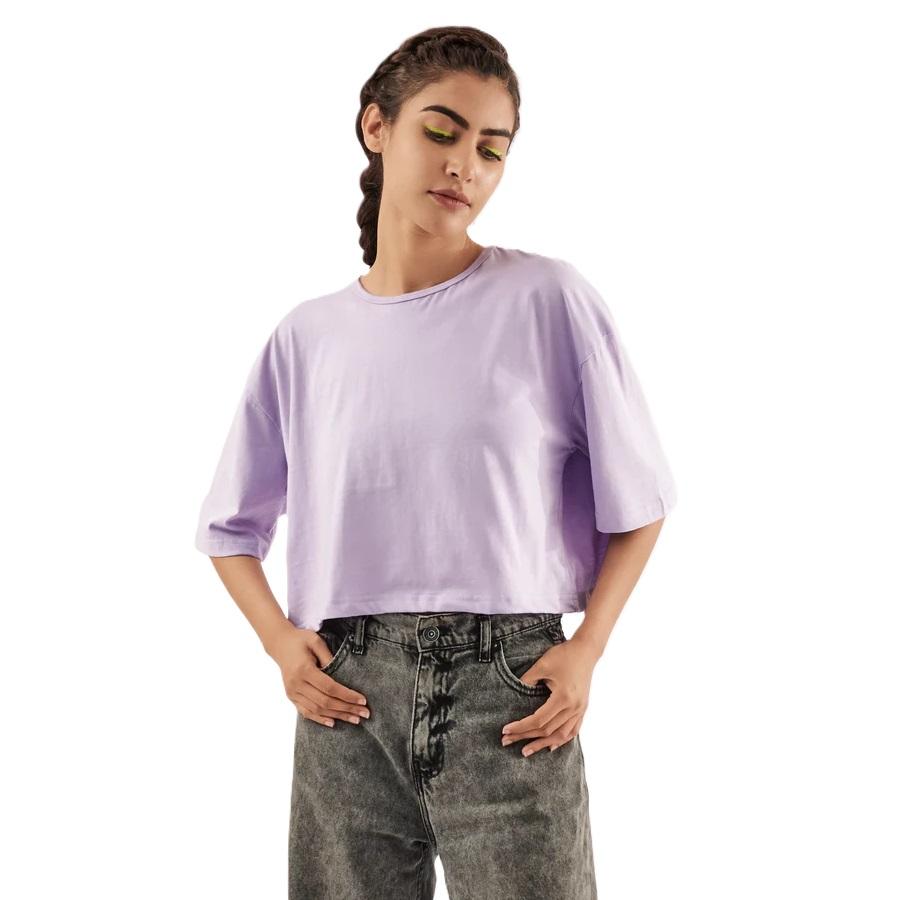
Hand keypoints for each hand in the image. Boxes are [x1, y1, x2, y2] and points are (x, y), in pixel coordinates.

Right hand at [267, 624, 369, 727]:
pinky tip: (333, 722)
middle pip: (325, 702)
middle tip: (364, 713)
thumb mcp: (316, 641)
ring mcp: (292, 692)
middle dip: (347, 709)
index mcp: (304, 670)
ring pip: (317, 710)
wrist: (280, 643)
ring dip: (337, 716)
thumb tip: (342, 674)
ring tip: (354, 719)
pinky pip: (306, 712)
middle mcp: (296, 684)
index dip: (347, 696)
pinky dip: (320, 719)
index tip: (363, 700)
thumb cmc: (300, 640)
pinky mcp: (291, 696)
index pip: (330, 688)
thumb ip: (329, 657)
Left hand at [499, 634, 596, 755]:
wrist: (585, 650)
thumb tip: (512, 695)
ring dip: (542, 743)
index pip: (538, 720)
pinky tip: (550, 745)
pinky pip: (573, 731)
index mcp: (563, 698)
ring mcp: (580, 710)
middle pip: (547, 730)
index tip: (505, 730)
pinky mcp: (583, 708)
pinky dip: (561, 740)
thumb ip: (527, 680)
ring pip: (561, 735)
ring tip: (526, 751)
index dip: (520, 727)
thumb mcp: (542, 665)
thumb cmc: (563, 655)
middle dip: (525, 737)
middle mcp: (574, 707)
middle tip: (506, 741)